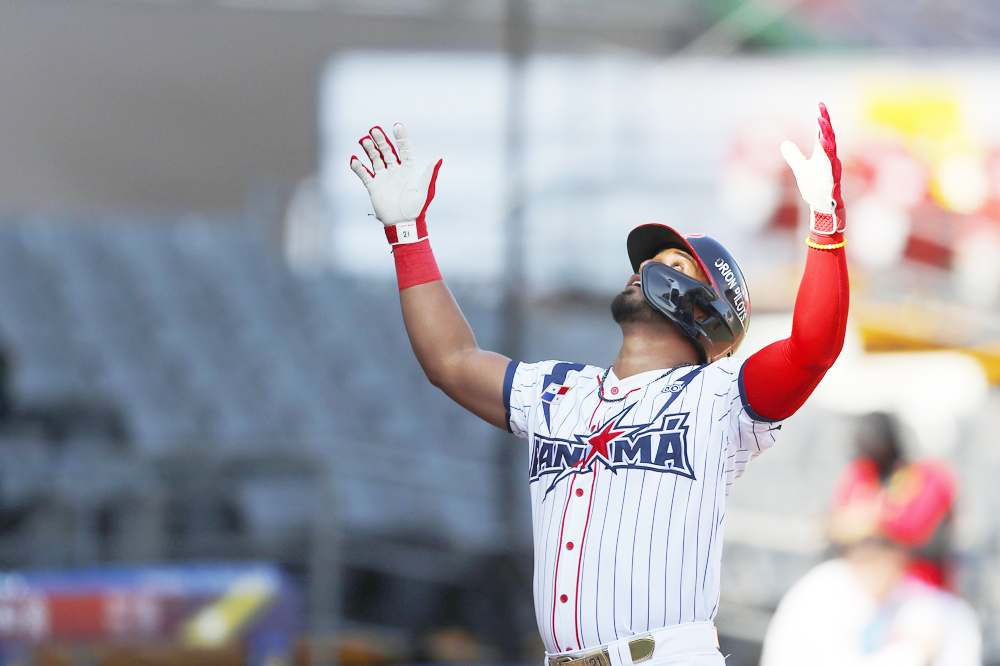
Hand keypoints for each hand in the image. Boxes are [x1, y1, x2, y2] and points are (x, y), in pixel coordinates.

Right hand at [350, 124, 441, 228]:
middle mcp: (396, 170)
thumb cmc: (417, 208)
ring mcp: (384, 177)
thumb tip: (439, 158)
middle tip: (374, 130)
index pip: (404, 149)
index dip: (401, 138)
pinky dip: (358, 167)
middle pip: (387, 151)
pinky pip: (364, 174)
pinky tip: (354, 159)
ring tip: (364, 140)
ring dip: (369, 149)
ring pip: (375, 159)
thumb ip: (430, 173)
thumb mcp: (425, 190)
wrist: (403, 224)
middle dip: (381, 140)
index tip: (397, 126)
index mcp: (409, 169)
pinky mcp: (374, 186)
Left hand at [780, 103, 844, 235]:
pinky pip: (832, 172)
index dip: (821, 119)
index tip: (820, 104)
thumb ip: (794, 156)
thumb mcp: (801, 169)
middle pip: (829, 138)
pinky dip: (830, 162)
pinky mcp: (833, 184)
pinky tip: (826, 154)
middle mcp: (830, 160)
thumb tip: (784, 143)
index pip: (822, 133)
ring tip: (822, 126)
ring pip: (831, 153)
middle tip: (821, 110)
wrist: (824, 208)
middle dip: (825, 124)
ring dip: (827, 139)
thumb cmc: (816, 187)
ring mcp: (832, 171)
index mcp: (823, 154)